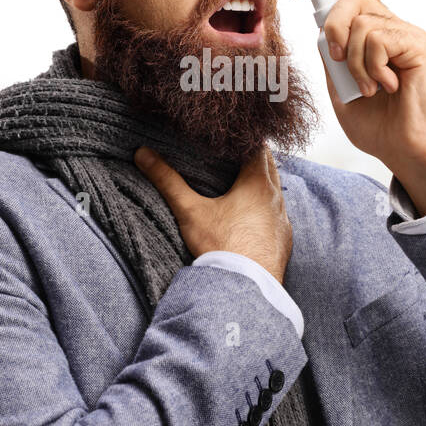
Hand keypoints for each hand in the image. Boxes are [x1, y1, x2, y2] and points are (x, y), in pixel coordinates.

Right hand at [133, 144, 293, 281]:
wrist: (247, 289)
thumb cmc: (222, 247)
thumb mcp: (190, 211)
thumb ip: (167, 181)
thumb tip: (142, 154)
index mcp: (258, 183)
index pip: (258, 147)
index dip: (245, 139)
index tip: (231, 136)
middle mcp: (277, 199)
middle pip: (270, 167)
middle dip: (253, 159)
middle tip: (234, 155)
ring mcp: (283, 221)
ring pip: (275, 193)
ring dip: (262, 186)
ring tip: (242, 185)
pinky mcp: (284, 242)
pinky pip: (278, 218)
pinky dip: (266, 212)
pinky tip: (252, 220)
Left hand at [308, 0, 425, 216]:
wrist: (407, 152)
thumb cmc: (379, 126)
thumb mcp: (340, 89)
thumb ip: (332, 58)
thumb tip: (322, 32)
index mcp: (374, 33)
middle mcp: (392, 27)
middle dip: (333, 25)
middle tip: (337, 59)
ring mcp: (407, 35)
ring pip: (363, 21)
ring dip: (353, 60)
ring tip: (366, 88)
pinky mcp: (418, 46)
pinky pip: (378, 38)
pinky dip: (371, 66)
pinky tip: (385, 86)